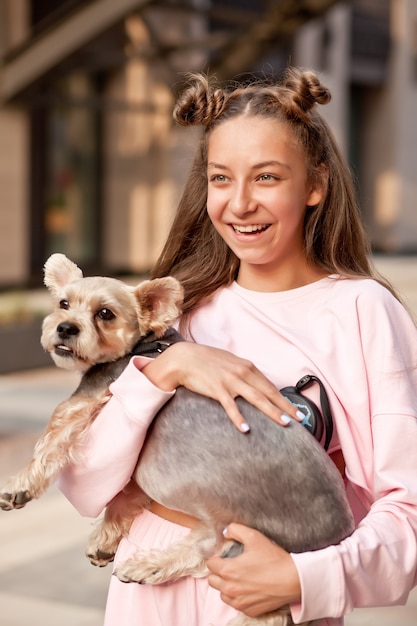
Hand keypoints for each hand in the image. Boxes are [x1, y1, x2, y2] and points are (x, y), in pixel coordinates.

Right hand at [141, 342, 300, 430]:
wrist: (184, 358)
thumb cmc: (206, 361)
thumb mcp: (230, 363)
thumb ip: (243, 373)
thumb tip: (255, 384)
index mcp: (247, 367)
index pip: (270, 385)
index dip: (284, 398)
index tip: (296, 410)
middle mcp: (242, 372)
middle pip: (268, 392)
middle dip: (286, 406)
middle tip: (299, 419)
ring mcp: (230, 380)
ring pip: (256, 398)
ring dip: (272, 411)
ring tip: (284, 423)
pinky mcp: (217, 389)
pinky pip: (230, 406)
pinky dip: (239, 418)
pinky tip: (246, 428)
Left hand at [207, 523, 300, 617]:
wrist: (293, 579)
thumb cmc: (274, 559)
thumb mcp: (254, 536)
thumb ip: (235, 530)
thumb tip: (226, 532)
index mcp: (228, 571)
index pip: (210, 564)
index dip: (217, 557)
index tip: (226, 556)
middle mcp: (230, 589)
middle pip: (212, 580)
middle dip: (219, 572)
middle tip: (232, 565)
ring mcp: (240, 602)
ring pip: (222, 594)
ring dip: (227, 586)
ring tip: (240, 577)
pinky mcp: (249, 611)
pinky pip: (236, 604)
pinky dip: (239, 597)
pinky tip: (249, 587)